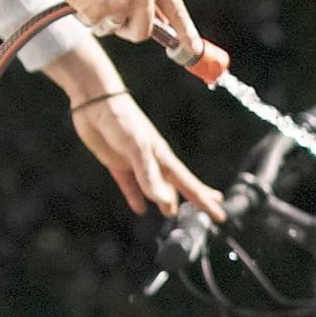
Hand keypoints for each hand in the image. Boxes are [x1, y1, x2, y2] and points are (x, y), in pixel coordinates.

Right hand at [27, 0, 199, 57]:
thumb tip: (162, 21)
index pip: (176, 10)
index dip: (186, 33)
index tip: (194, 49)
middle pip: (143, 31)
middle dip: (127, 30)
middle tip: (112, 16)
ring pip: (117, 29)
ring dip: (103, 20)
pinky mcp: (102, 8)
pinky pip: (95, 25)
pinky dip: (85, 16)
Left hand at [64, 74, 224, 221]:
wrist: (96, 102)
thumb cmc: (121, 120)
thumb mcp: (137, 148)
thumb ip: (149, 175)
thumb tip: (164, 201)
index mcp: (163, 157)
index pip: (189, 184)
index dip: (204, 200)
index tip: (219, 214)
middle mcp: (153, 161)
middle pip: (178, 186)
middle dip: (194, 198)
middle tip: (209, 212)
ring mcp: (135, 162)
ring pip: (155, 187)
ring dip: (165, 200)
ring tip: (170, 212)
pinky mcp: (117, 162)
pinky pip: (129, 185)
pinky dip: (135, 198)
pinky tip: (139, 208)